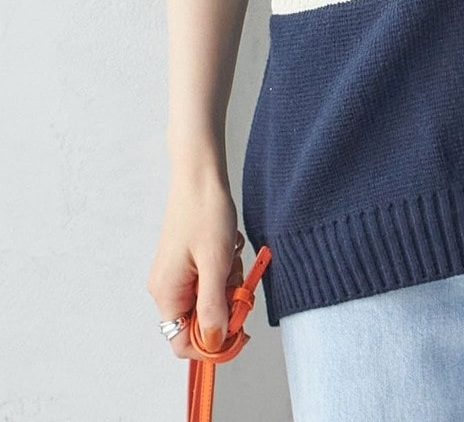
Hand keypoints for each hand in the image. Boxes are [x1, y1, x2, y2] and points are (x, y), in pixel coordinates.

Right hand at [148, 170, 244, 362]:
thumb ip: (213, 306)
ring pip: (208, 299)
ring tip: (232, 255)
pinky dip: (224, 269)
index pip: (182, 343)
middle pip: (199, 321)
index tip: (239, 330)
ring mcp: (176, 275)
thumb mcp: (216, 263)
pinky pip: (210, 280)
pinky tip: (229, 247)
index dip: (212, 344)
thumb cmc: (205, 213)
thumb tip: (212, 343)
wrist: (201, 176)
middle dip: (225, 305)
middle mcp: (166, 288)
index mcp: (167, 293)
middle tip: (239, 281)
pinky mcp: (187, 262)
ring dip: (228, 283)